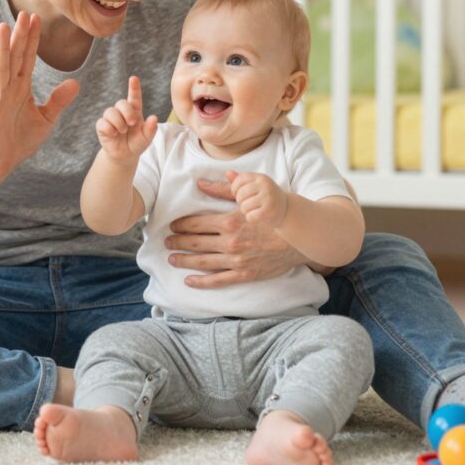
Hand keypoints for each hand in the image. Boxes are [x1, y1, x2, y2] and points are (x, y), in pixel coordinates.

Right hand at [0, 13, 79, 181]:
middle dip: (21, 36)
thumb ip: (58, 101)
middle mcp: (8, 89)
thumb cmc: (19, 140)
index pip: (28, 58)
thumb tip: (75, 83)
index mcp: (22, 88)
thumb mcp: (46, 119)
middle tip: (25, 13)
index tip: (37, 19)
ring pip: (1, 69)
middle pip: (16, 57)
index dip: (33, 39)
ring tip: (4, 27)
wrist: (1, 162)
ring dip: (2, 48)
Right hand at [95, 76, 157, 164]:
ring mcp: (111, 118)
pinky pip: (102, 122)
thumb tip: (154, 118)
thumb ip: (151, 129)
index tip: (133, 78)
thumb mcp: (147, 138)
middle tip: (132, 123)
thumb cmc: (137, 143)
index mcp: (135, 111)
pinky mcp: (102, 125)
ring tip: (123, 131)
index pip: (134, 97)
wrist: (125, 155)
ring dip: (119, 123)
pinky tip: (113, 134)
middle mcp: (122, 112)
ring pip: (110, 112)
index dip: (134, 87)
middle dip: (127, 112)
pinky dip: (109, 129)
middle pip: (121, 102)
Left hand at [164, 179, 306, 288]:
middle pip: (196, 243)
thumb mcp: (251, 196)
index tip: (172, 226)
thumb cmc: (275, 213)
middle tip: (166, 242)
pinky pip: (218, 280)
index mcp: (230, 221)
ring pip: (203, 262)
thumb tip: (201, 183)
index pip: (197, 224)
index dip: (181, 225)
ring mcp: (237, 261)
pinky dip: (201, 282)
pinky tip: (189, 281)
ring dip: (184, 261)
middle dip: (178, 242)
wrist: (299, 236)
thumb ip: (225, 189)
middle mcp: (231, 242)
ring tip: (171, 259)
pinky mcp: (245, 275)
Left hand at [225, 170, 288, 226]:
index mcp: (261, 177)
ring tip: (253, 209)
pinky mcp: (269, 211)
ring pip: (244, 206)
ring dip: (245, 211)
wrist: (286, 208)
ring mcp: (268, 198)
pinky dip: (251, 218)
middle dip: (240, 202)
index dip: (234, 189)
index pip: (239, 180)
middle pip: (240, 194)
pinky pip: (250, 216)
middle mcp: (265, 185)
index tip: (238, 194)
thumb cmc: (266, 196)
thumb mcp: (256, 185)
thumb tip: (228, 172)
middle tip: (248, 204)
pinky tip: (257, 216)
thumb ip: (241, 180)